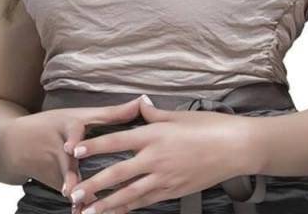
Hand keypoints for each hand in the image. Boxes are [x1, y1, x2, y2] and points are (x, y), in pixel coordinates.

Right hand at [4, 96, 146, 208]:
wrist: (16, 144)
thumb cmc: (55, 125)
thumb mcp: (81, 114)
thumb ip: (113, 113)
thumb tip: (142, 102)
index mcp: (69, 126)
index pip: (71, 130)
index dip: (73, 138)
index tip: (71, 148)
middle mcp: (60, 148)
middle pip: (67, 163)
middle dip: (70, 177)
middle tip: (73, 190)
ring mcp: (55, 167)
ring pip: (66, 182)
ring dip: (74, 194)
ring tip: (79, 207)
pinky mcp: (54, 182)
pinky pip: (69, 192)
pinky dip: (76, 204)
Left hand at [65, 97, 250, 212]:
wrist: (235, 148)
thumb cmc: (209, 126)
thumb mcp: (179, 115)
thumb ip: (154, 114)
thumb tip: (139, 105)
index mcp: (155, 135)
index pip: (118, 141)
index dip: (96, 146)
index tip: (76, 150)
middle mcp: (155, 158)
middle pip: (117, 174)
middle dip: (93, 185)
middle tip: (73, 194)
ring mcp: (164, 178)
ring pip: (129, 195)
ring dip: (106, 205)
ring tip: (87, 213)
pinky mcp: (173, 192)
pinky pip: (146, 201)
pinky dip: (129, 208)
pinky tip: (117, 212)